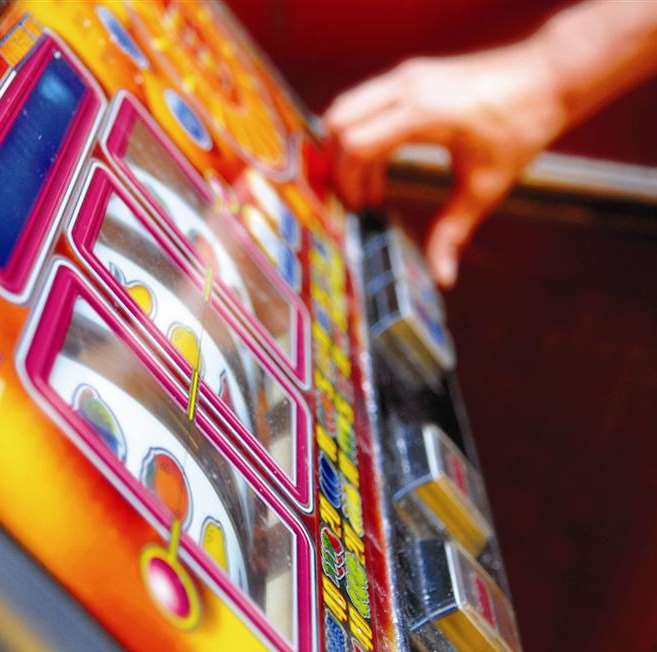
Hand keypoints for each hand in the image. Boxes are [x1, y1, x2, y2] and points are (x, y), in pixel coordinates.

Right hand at [324, 41, 565, 286]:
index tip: (362, 209)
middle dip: (338, 164)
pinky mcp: (411, 73)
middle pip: (339, 121)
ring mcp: (407, 74)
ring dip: (347, 149)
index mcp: (423, 113)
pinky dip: (362, 134)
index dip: (350, 182)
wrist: (550, 74)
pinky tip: (383, 165)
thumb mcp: (486, 186)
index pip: (356, 143)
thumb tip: (442, 278)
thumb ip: (454, 232)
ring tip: (370, 187)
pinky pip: (366, 103)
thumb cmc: (522, 125)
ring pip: (347, 108)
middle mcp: (406, 85)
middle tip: (356, 199)